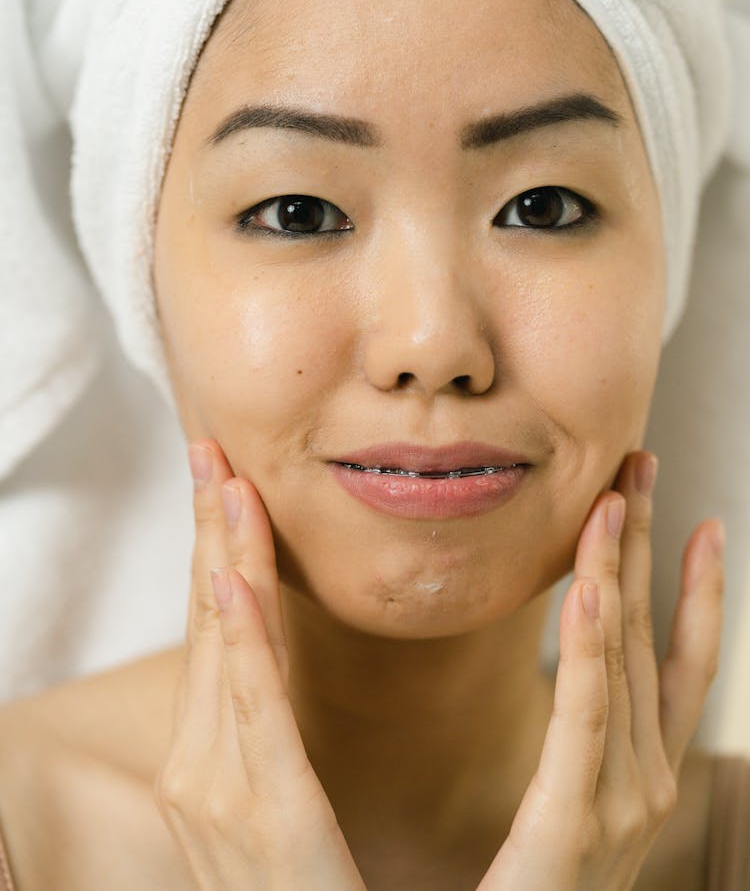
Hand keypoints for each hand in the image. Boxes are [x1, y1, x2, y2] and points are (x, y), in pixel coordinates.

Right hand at [153, 439, 366, 890]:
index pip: (216, 628)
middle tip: (211, 447)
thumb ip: (265, 731)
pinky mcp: (264, 822)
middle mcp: (202, 767)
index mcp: (213, 758)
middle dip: (208, 530)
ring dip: (221, 558)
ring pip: (223, 650)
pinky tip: (232, 582)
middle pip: (208, 621)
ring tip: (226, 481)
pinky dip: (237, 646)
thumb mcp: (273, 803)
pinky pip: (250, 718)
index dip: (217, 546)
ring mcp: (220, 796)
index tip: (226, 474)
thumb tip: (268, 651)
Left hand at [477, 450, 724, 890]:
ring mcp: (617, 809)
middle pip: (650, 642)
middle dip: (649, 550)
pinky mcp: (567, 828)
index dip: (691, 588)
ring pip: (621, 664)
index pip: (675, 664)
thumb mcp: (572, 816)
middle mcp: (644, 786)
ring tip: (617, 497)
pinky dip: (589, 649)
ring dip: (619, 572)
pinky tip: (588, 585)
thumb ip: (581, 748)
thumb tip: (579, 683)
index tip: (689, 517)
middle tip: (640, 467)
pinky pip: (581, 721)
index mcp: (641, 779)